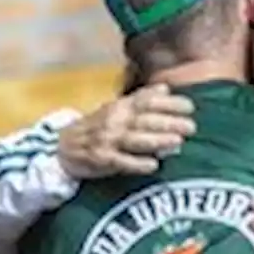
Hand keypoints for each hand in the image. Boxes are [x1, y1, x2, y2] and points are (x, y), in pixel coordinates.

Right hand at [57, 84, 194, 178]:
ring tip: (177, 141)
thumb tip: (166, 88)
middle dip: (169, 122)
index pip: (147, 101)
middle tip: (191, 127)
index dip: (169, 102)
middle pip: (144, 120)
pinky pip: (120, 162)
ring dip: (157, 140)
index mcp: (120, 107)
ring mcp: (106, 140)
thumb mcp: (116, 108)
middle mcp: (114, 121)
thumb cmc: (97, 127)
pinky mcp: (100, 160)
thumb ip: (140, 99)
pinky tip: (154, 165)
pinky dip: (137, 163)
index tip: (190, 107)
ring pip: (134, 139)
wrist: (62, 146)